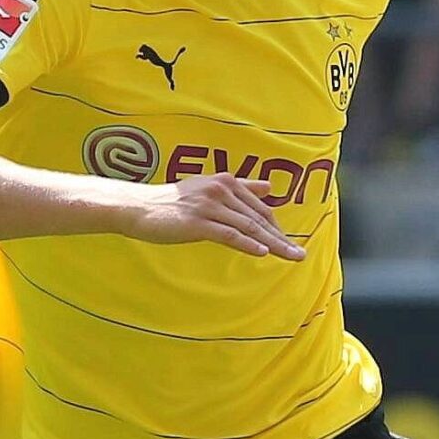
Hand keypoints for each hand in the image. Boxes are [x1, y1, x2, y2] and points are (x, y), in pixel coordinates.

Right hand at [125, 175, 304, 258]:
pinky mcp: (198, 222)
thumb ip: (240, 188)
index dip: (277, 227)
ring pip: (248, 227)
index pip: (260, 208)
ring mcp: (209, 205)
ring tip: (291, 257)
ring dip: (273, 244)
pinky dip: (247, 244)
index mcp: (226, 182)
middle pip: (258, 218)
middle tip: (300, 255)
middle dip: (281, 238)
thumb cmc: (173, 203)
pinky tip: (263, 253)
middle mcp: (221, 190)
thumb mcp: (209, 189)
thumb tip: (269, 187)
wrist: (139, 208)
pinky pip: (228, 234)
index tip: (291, 244)